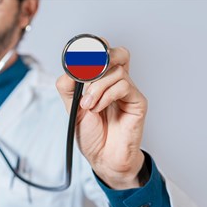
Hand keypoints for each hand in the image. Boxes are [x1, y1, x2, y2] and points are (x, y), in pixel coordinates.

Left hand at [56, 40, 147, 189]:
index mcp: (102, 82)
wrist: (102, 158)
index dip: (95, 49)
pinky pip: (124, 86)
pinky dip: (107, 95)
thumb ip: (68, 87)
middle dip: (101, 58)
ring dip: (97, 87)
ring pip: (117, 70)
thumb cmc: (91, 134)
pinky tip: (98, 108)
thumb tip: (69, 68)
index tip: (79, 59)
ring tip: (88, 105)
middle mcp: (117, 83)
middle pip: (119, 53)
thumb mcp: (72, 108)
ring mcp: (128, 92)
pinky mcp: (138, 102)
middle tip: (86, 74)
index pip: (104, 54)